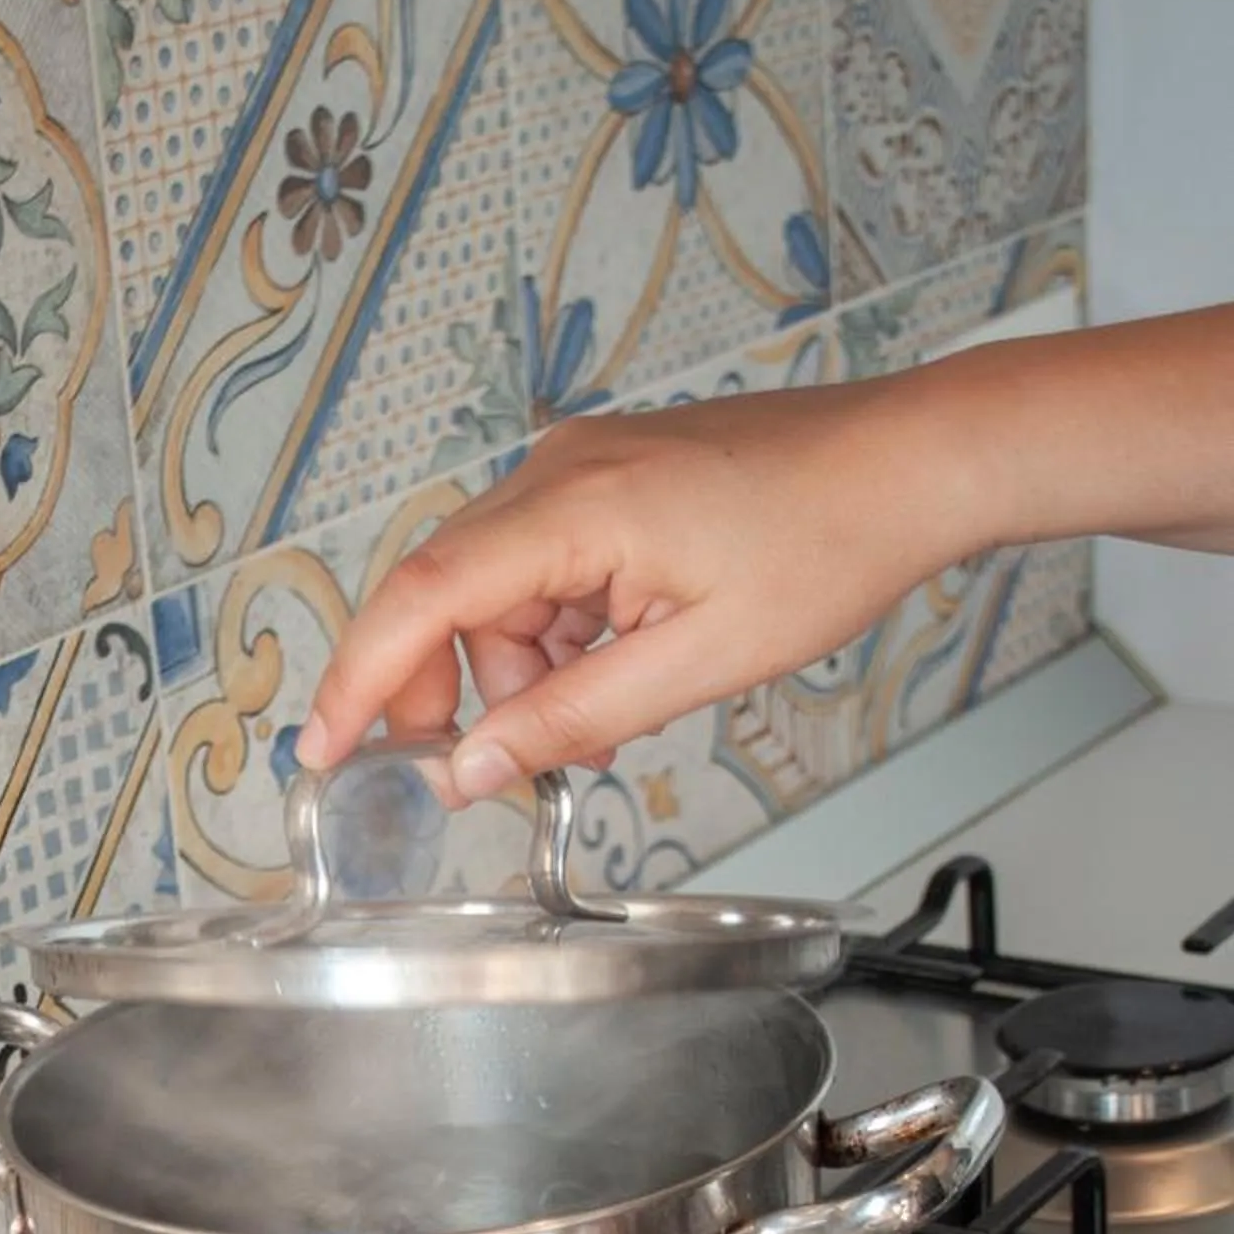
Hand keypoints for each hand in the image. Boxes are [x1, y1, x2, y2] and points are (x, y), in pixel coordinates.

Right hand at [298, 380, 965, 802]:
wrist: (908, 464)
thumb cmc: (830, 540)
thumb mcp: (695, 663)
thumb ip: (571, 720)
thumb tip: (473, 768)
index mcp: (574, 506)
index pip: (422, 597)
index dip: (360, 679)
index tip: (325, 749)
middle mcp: (558, 470)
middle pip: (446, 595)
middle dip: (449, 692)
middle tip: (482, 769)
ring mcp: (581, 466)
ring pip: (497, 591)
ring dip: (522, 671)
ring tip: (596, 726)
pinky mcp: (608, 476)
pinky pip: (542, 567)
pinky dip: (558, 634)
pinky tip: (612, 672)